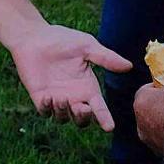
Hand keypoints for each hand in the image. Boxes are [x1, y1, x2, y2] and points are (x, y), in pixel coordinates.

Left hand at [4, 23, 130, 129]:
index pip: (99, 108)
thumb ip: (105, 58)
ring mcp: (56, 99)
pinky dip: (47, 108)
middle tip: (82, 108)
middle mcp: (74, 97)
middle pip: (82, 120)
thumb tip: (129, 66)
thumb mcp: (87, 46)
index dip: (105, 118)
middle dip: (83, 118)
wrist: (34, 36)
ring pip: (63, 118)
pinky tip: (48, 97)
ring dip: (63, 111)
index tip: (109, 127)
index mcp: (88, 88)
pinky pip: (44, 112)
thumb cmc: (62, 40)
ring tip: (60, 97)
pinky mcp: (40, 98)